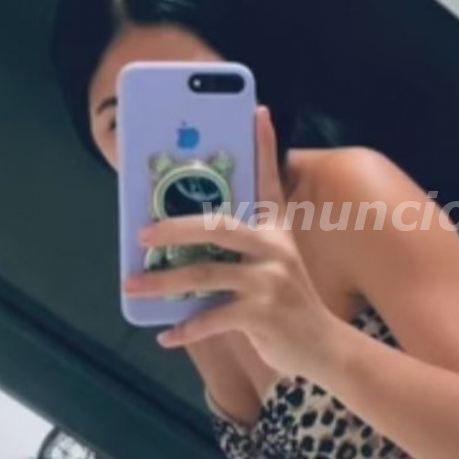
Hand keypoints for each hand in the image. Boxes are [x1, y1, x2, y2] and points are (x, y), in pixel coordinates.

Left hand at [123, 106, 338, 377]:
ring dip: (163, 283)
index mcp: (276, 232)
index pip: (269, 182)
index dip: (265, 146)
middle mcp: (275, 249)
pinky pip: (212, 317)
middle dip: (174, 227)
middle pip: (217, 226)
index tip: (257, 111)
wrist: (323, 347)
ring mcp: (270, 281)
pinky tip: (167, 336)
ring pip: (204, 274)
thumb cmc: (288, 304)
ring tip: (134, 286)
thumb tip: (184, 242)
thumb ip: (241, 250)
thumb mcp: (275, 266)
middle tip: (142, 234)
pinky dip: (185, 328)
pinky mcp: (262, 314)